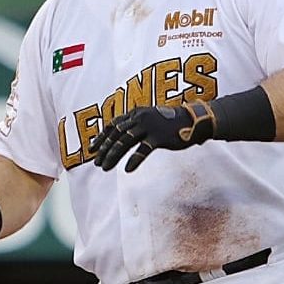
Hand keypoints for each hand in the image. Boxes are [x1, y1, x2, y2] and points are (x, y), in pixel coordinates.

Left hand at [90, 101, 214, 172]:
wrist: (193, 121)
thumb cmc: (169, 123)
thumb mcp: (149, 120)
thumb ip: (134, 125)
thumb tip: (119, 137)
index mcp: (135, 113)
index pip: (113, 125)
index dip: (101, 138)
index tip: (91, 149)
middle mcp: (139, 118)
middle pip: (116, 135)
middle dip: (104, 149)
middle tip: (95, 162)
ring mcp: (149, 127)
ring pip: (125, 142)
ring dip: (113, 156)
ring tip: (105, 168)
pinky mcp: (159, 137)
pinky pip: (143, 150)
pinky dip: (134, 160)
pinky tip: (127, 170)